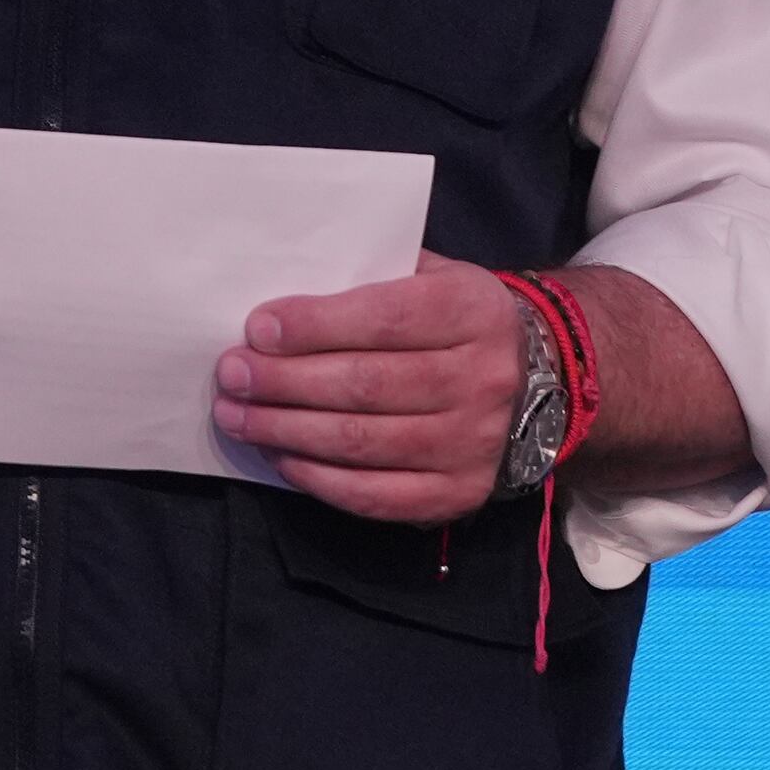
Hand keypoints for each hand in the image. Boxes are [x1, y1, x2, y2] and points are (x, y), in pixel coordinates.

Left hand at [214, 252, 524, 523]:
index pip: (383, 319)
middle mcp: (482, 380)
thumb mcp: (433, 276)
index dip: (314, 326)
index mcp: (473, 312)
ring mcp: (473, 443)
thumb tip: (283, 305)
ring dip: (286, 431)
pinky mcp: (458, 493)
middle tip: (233, 375)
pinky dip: (317, 478)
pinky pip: (374, 494)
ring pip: (362, 442)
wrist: (536, 381)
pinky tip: (280, 455)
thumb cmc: (456, 319)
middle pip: (365, 385)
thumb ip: (371, 278)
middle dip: (284, 381)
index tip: (257, 330)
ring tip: (238, 416)